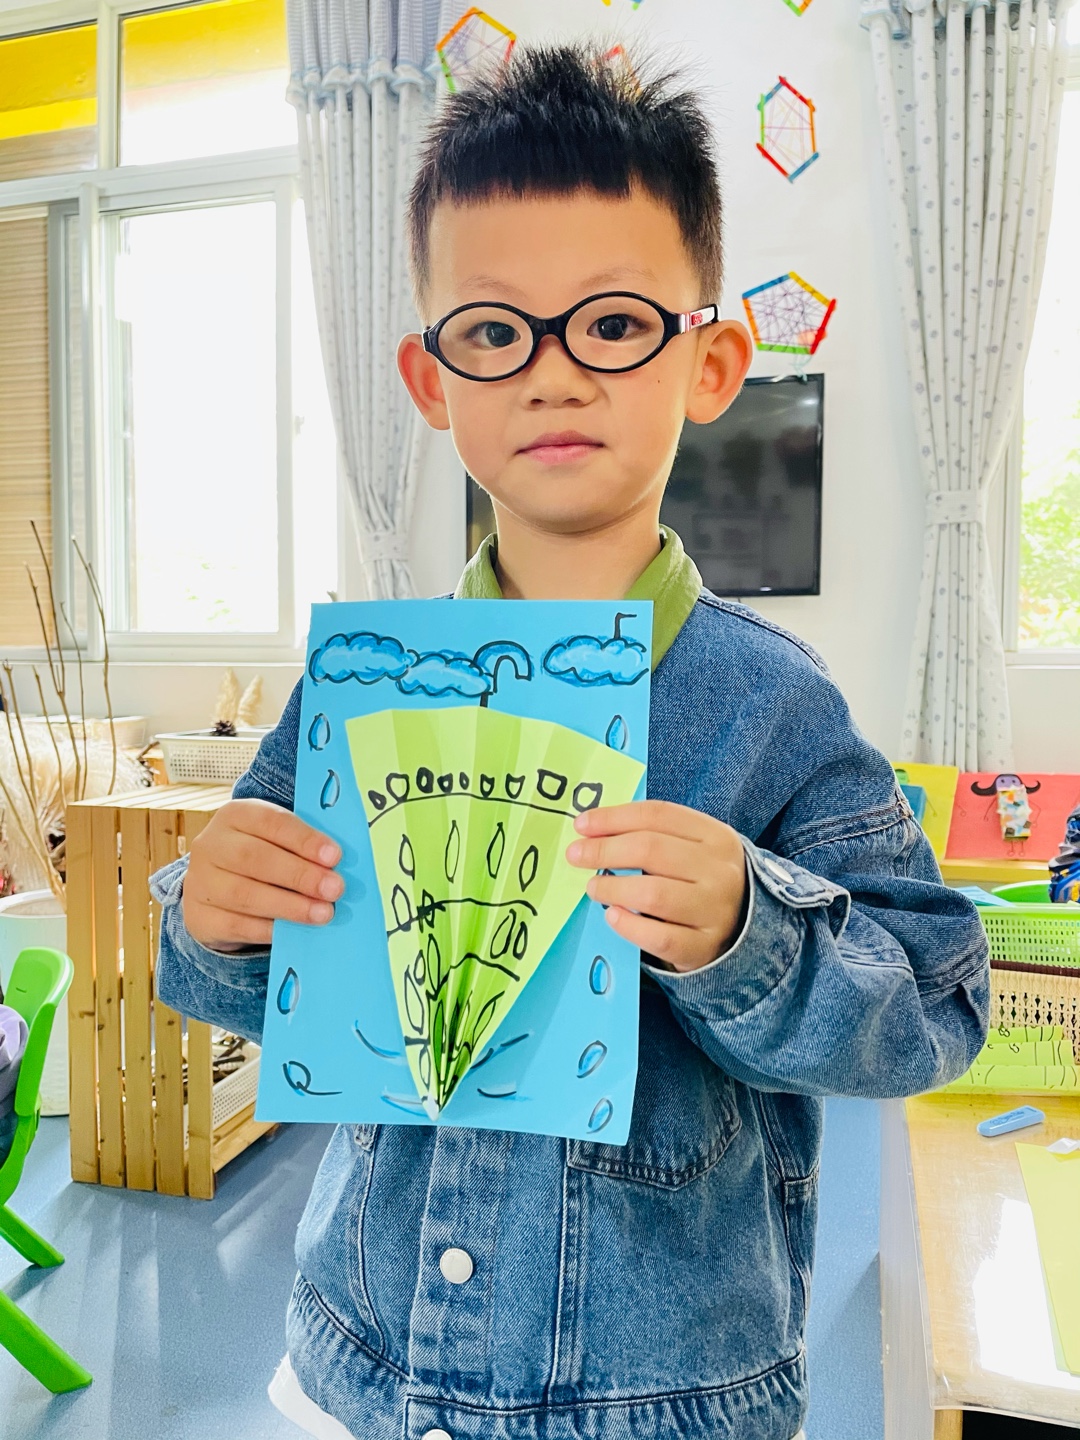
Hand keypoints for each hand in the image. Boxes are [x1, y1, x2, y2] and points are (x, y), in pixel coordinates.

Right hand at [183, 799, 342, 951]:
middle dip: (299, 874)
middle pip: (255, 858)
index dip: (304, 839)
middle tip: (334, 888)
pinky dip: (269, 929)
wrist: (215, 888)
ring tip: (323, 913)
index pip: (270, 822)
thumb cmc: (260, 857)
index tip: (334, 856)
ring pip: (245, 894)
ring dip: (289, 906)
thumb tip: (337, 865)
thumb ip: (301, 847)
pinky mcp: (200, 916)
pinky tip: (294, 931)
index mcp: (235, 815)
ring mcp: (200, 881)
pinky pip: (236, 924)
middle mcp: (211, 845)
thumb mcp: (276, 841)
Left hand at [565, 800, 747, 972]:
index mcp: (716, 836)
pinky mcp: (704, 946)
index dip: (614, 817)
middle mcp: (719, 870)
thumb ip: (652, 834)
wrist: (743, 928)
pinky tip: (612, 915)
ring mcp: (715, 910)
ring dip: (613, 887)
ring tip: (594, 887)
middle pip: (651, 849)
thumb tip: (593, 829)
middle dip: (605, 850)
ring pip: (653, 893)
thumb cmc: (701, 880)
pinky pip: (658, 936)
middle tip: (576, 856)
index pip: (657, 815)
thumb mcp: (691, 849)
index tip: (581, 825)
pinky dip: (628, 925)